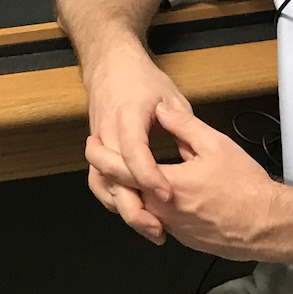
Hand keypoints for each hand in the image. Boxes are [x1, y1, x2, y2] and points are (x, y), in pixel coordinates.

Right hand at [78, 39, 196, 240]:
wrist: (109, 65)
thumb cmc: (141, 79)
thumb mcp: (171, 96)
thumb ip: (182, 125)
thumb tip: (194, 152)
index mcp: (127, 115)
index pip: (134, 151)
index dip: (149, 176)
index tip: (167, 194)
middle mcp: (107, 132)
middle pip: (112, 177)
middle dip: (132, 206)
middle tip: (159, 227)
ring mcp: (99, 143)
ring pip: (102, 185)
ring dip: (123, 209)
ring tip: (151, 228)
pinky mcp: (98, 152)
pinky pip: (100, 183)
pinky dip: (115, 201)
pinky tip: (136, 213)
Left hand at [85, 116, 282, 258]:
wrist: (267, 224)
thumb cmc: (245, 186)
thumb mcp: (215, 145)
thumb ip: (183, 125)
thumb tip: (162, 111)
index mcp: (164, 184)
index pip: (119, 169)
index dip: (100, 154)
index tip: (92, 142)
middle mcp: (160, 211)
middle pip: (121, 191)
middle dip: (107, 172)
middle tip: (101, 154)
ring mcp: (171, 228)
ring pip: (138, 207)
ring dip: (127, 190)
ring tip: (125, 170)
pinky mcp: (183, 237)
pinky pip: (156, 219)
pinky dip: (147, 205)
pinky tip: (153, 191)